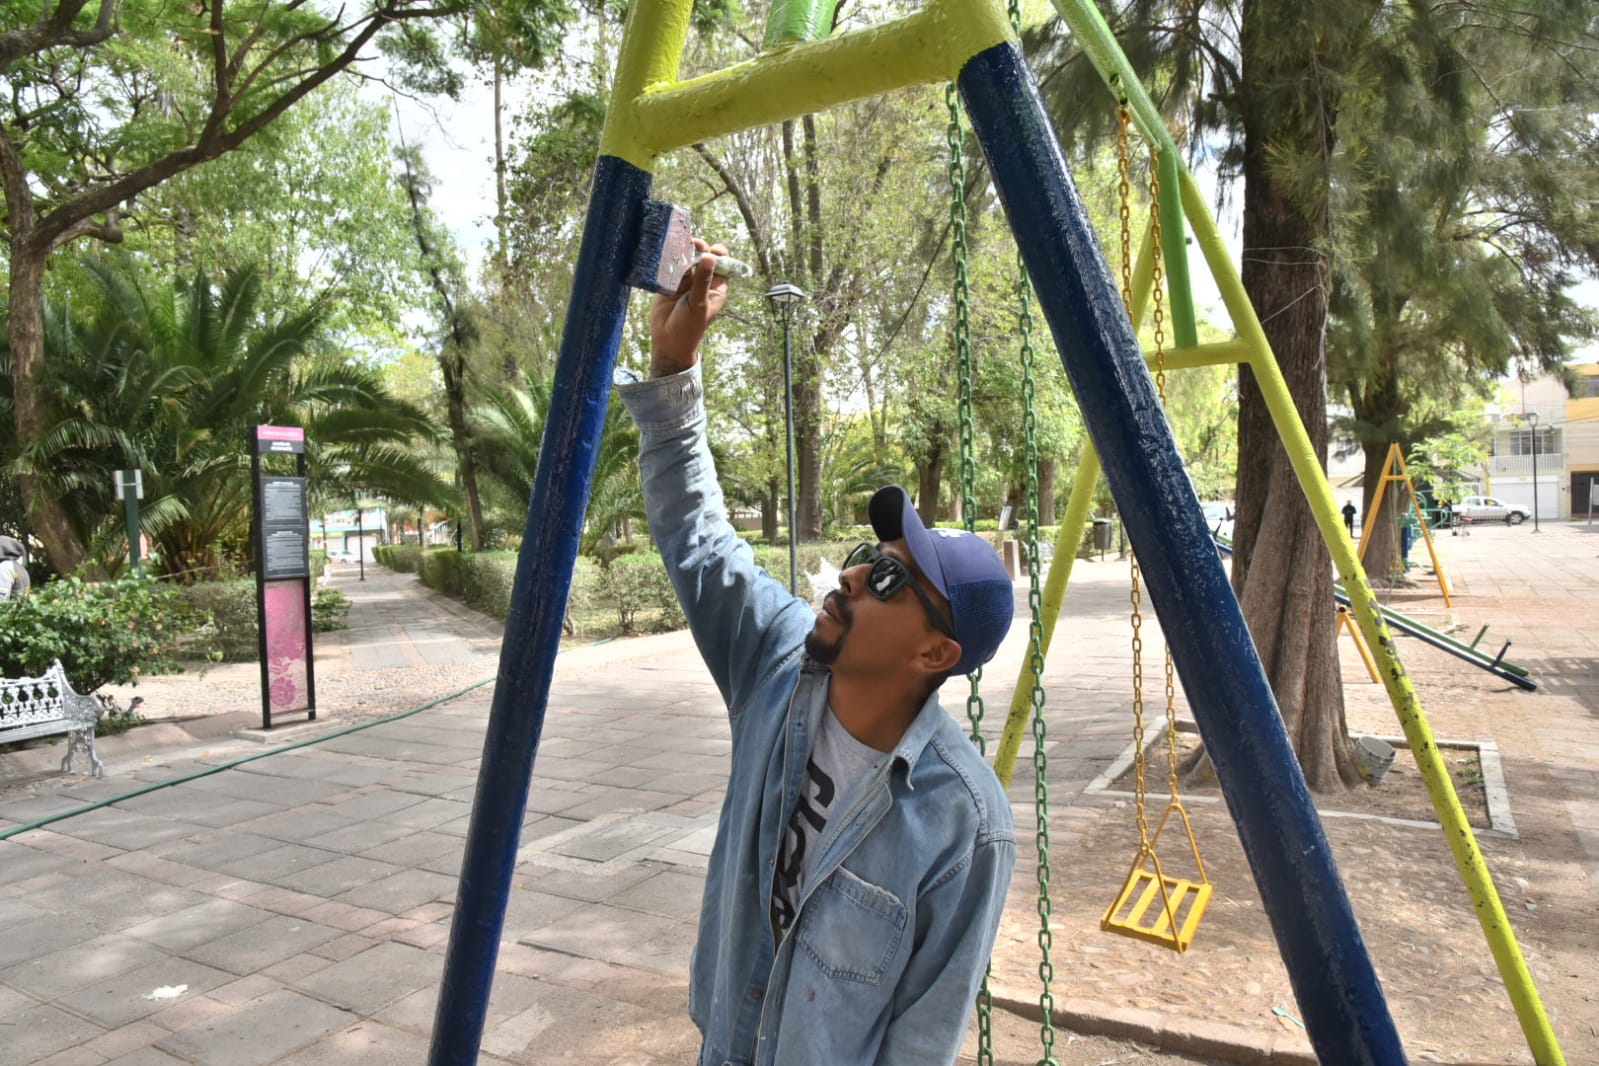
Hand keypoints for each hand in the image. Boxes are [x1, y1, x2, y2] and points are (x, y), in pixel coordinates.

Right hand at [648, 237, 728, 376]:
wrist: (668, 341)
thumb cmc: (689, 327)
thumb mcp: (698, 304)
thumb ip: (702, 280)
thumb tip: (710, 256)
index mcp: (716, 287)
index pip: (722, 263)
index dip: (719, 254)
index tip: (712, 250)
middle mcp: (702, 281)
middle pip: (703, 256)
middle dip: (699, 248)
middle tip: (692, 243)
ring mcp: (685, 281)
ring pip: (686, 259)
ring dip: (683, 252)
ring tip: (678, 245)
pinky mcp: (669, 283)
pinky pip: (671, 266)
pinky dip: (669, 259)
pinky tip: (666, 253)